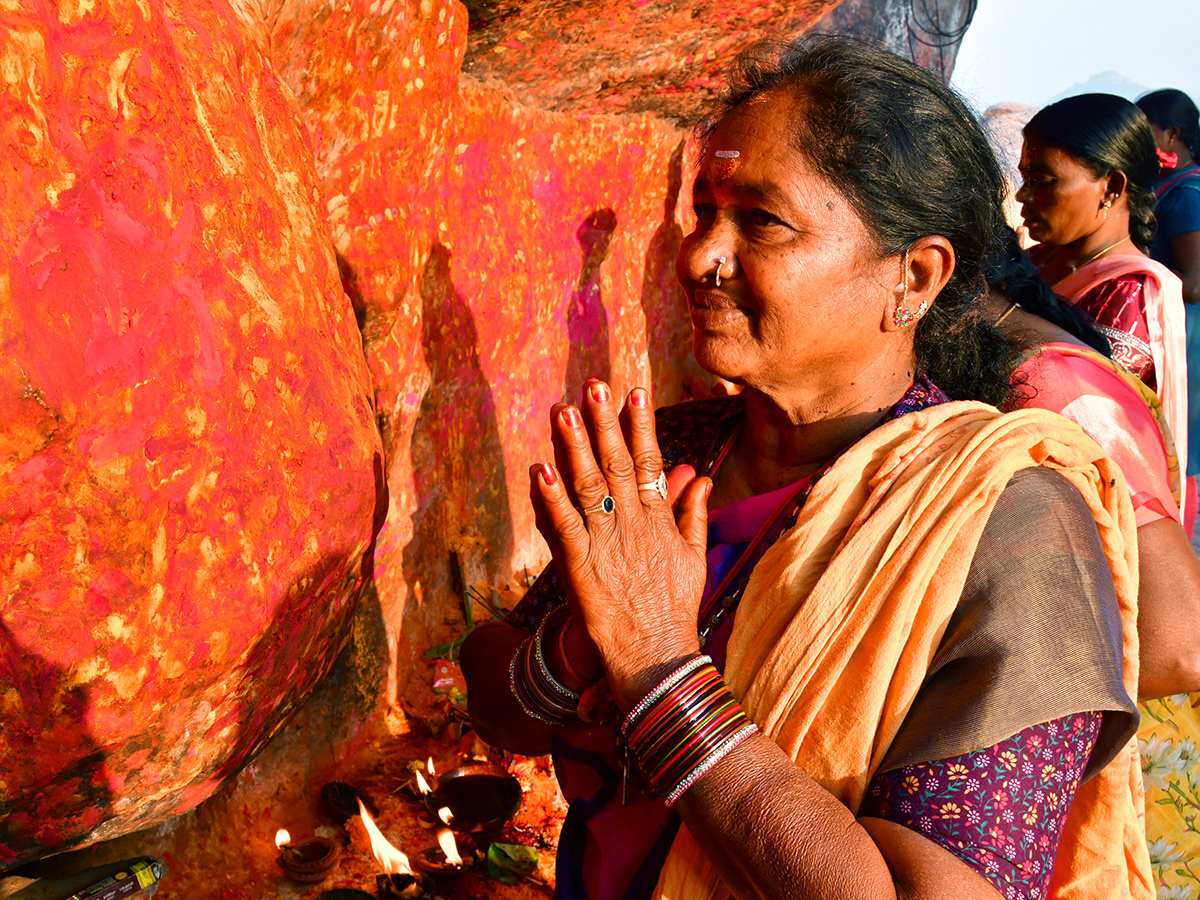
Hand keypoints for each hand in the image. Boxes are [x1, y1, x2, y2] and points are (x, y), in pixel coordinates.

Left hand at [529, 381, 710, 709]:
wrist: (657, 655)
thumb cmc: (673, 607)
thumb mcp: (693, 555)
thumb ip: (693, 512)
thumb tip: (704, 473)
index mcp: (657, 517)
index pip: (648, 460)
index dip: (640, 425)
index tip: (633, 392)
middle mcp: (632, 522)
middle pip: (616, 462)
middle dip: (604, 421)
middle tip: (592, 385)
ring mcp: (606, 542)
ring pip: (588, 485)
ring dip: (574, 446)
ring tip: (563, 412)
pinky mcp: (581, 566)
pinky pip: (563, 526)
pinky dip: (550, 498)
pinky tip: (539, 470)